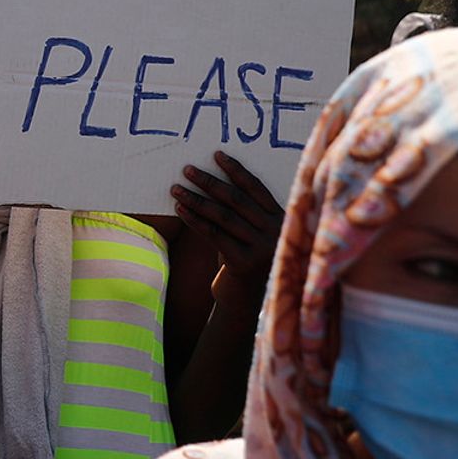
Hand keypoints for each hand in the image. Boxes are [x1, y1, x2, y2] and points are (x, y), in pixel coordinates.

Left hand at [170, 151, 283, 307]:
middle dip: (210, 182)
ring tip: (176, 188)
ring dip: (196, 199)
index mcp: (281, 219)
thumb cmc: (243, 263)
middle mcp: (276, 232)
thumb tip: (210, 183)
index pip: (256, 188)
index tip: (216, 155)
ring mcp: (262, 248)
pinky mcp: (244, 263)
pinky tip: (180, 209)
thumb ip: (240, 215)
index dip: (235, 171)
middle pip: (237, 200)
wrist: (245, 303)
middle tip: (187, 169)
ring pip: (223, 216)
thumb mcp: (247, 235)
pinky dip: (195, 220)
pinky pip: (214, 235)